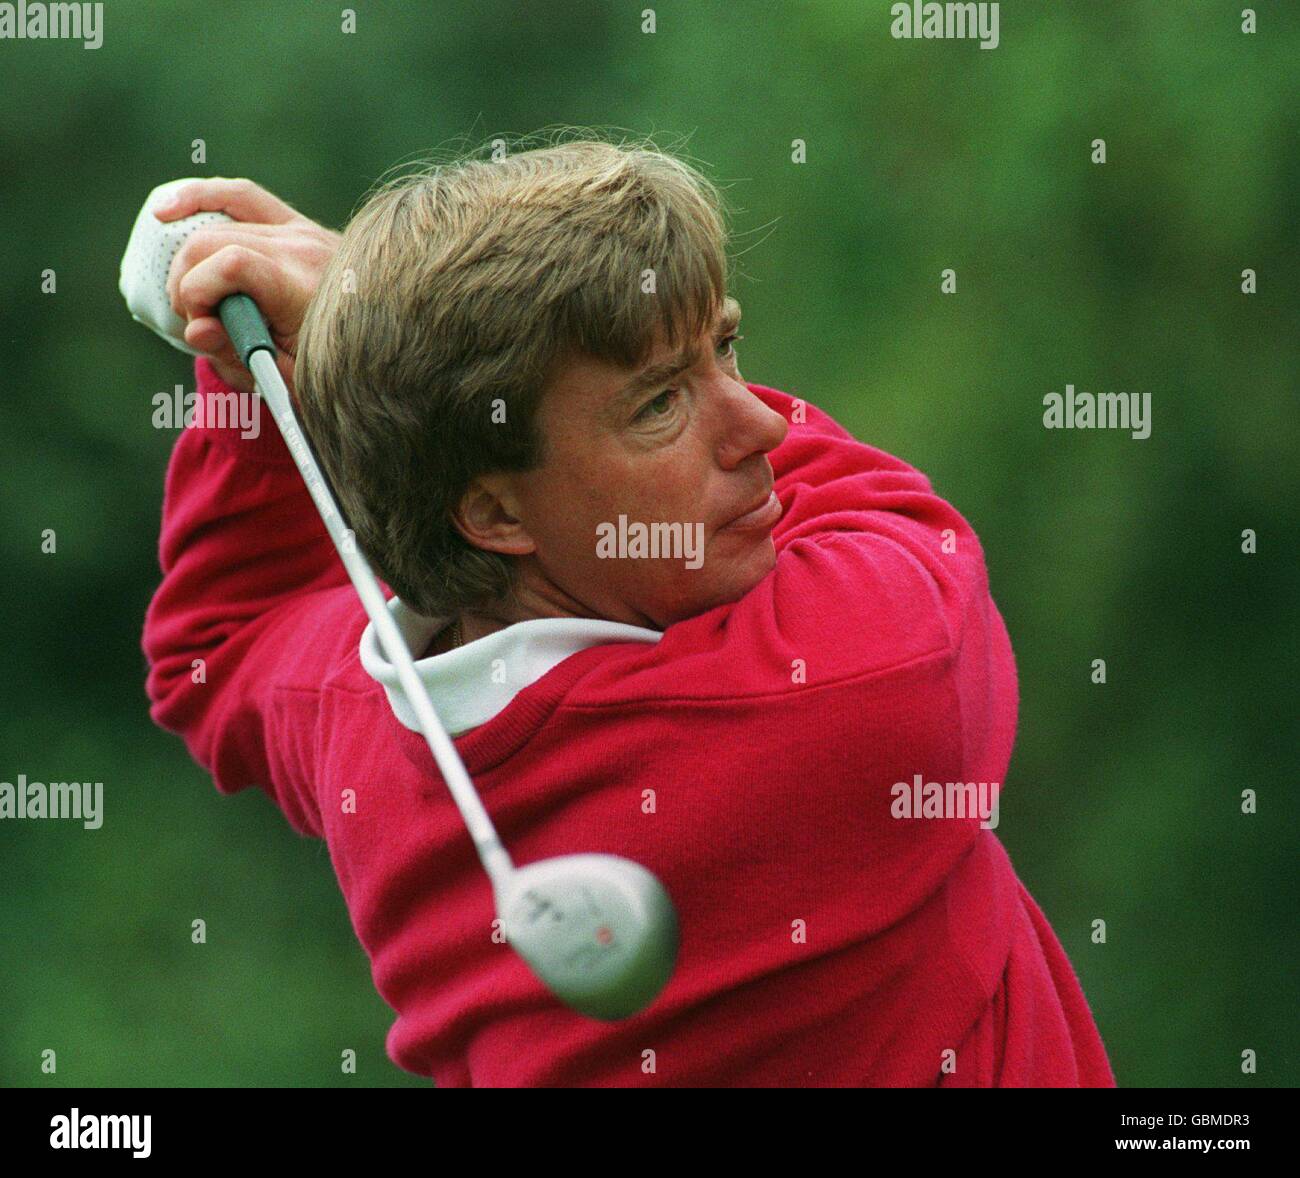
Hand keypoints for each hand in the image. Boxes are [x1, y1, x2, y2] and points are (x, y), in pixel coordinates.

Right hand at [156, 178, 340, 395]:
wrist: (383, 344)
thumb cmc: (333, 368)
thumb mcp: (288, 379)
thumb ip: (239, 355)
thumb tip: (196, 329)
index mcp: (304, 289)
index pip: (231, 264)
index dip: (198, 293)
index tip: (202, 328)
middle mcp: (302, 250)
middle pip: (212, 242)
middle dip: (187, 284)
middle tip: (199, 323)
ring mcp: (301, 231)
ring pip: (216, 225)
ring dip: (190, 263)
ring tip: (196, 301)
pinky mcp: (295, 224)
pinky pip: (240, 196)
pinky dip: (200, 198)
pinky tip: (165, 210)